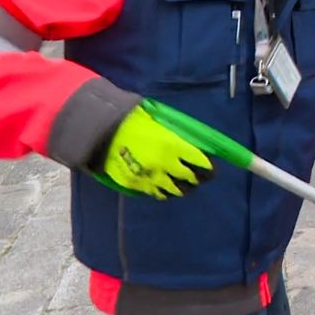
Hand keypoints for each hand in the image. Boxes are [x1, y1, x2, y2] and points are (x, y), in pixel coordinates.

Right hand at [95, 102, 214, 198]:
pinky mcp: (138, 185)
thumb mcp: (160, 123)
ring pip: (175, 190)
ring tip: (185, 186)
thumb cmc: (132, 120)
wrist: (103, 131)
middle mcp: (166, 164)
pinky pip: (157, 194)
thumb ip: (176, 136)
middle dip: (198, 179)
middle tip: (200, 178)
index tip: (211, 168)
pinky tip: (167, 188)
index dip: (208, 167)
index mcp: (173, 145)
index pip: (200, 162)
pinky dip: (165, 192)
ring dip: (183, 188)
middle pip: (190, 178)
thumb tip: (191, 143)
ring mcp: (151, 177)